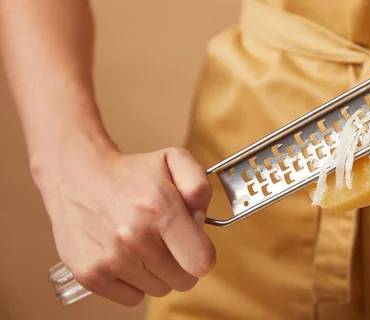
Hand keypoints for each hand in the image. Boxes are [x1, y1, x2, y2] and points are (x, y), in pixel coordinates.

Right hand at [35, 142, 214, 305]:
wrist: (76, 177)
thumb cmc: (129, 173)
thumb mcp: (173, 160)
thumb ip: (200, 186)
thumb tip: (202, 220)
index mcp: (161, 209)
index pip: (201, 261)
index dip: (203, 253)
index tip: (194, 243)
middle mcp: (135, 237)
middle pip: (184, 281)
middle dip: (183, 263)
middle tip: (168, 241)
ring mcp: (111, 259)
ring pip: (159, 290)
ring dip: (158, 272)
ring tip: (143, 244)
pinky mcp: (90, 275)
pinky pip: (132, 298)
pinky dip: (133, 282)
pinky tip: (126, 256)